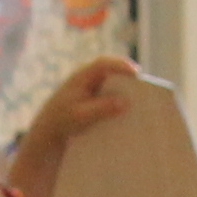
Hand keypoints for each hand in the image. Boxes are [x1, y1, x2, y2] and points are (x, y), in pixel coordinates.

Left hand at [24, 56, 145, 147]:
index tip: (136, 73)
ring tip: (144, 104)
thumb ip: (101, 108)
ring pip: (115, 85)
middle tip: (147, 91)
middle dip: (130, 80)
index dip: (121, 65)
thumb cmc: (61, 122)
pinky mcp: (97, 100)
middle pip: (114, 73)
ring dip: (128, 93)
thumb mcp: (80, 117)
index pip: (103, 64)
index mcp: (82, 76)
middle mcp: (90, 79)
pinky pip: (113, 97)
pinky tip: (133, 115)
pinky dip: (122, 103)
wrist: (48, 132)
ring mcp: (94, 89)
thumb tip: (125, 102)